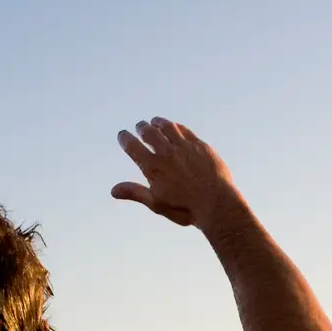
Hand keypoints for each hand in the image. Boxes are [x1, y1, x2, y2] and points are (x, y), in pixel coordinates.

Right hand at [112, 118, 240, 229]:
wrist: (217, 204)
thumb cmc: (185, 209)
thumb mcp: (157, 204)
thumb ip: (136, 193)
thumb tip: (113, 191)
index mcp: (153, 168)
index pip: (133, 147)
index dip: (125, 138)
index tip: (122, 135)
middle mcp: (167, 153)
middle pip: (149, 132)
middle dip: (142, 128)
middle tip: (139, 126)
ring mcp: (185, 147)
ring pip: (167, 127)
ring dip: (159, 123)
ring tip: (155, 121)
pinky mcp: (200, 146)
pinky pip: (185, 130)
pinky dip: (176, 127)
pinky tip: (175, 127)